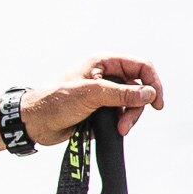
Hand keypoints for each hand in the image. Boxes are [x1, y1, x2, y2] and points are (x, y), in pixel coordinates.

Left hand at [22, 55, 164, 138]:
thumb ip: (122, 94)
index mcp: (104, 63)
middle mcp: (107, 75)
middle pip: (139, 88)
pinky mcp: (101, 110)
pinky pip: (122, 115)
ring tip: (118, 130)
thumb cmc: (55, 101)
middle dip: (137, 107)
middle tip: (126, 125)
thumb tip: (148, 94)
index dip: (153, 83)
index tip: (156, 103)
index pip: (141, 66)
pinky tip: (113, 130)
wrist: (36, 122)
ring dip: (129, 118)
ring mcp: (104, 93)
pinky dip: (121, 124)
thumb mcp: (92, 94)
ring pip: (131, 104)